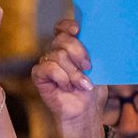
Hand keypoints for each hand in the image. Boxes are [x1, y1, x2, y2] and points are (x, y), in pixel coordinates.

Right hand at [32, 18, 106, 137]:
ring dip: (73, 72)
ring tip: (82, 84)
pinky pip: (48, 68)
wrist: (86, 112)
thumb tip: (97, 38)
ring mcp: (46, 64)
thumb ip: (93, 52)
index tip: (78, 30)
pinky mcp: (39, 76)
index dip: (67, 26)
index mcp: (69, 47)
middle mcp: (56, 53)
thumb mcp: (98, 67)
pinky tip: (68, 87)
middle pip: (61, 40)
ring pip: (58, 55)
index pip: (61, 28)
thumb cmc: (92, 90)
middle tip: (88, 67)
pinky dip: (61, 77)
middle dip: (78, 52)